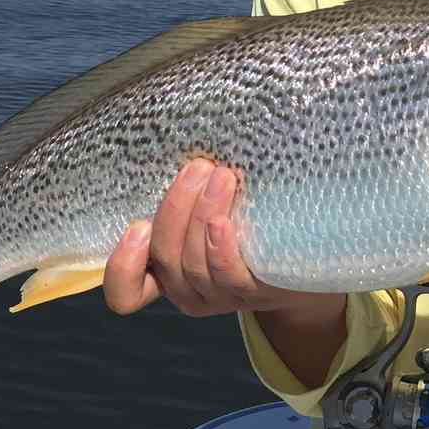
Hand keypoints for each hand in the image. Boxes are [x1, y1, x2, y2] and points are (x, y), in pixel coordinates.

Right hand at [104, 159, 322, 317]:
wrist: (306, 249)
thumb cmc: (246, 215)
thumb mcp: (207, 204)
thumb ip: (186, 189)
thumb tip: (179, 131)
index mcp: (165, 274)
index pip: (126, 293)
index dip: (122, 267)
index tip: (137, 225)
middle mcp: (188, 291)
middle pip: (164, 259)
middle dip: (175, 209)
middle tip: (197, 167)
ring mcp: (219, 297)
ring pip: (193, 264)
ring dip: (201, 215)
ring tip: (222, 176)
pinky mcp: (252, 293)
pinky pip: (227, 276)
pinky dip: (219, 247)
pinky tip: (224, 221)